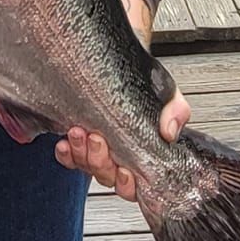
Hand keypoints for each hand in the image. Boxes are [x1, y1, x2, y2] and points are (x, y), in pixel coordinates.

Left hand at [56, 0, 190, 200]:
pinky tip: (64, 142)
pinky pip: (68, 157)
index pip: (135, 185)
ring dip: (81, 154)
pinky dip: (65, 154)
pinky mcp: (76, 137)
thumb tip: (169, 132)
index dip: (129, 185)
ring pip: (86, 167)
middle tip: (97, 138)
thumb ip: (176, 111)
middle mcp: (117, 155)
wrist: (117, 54)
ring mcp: (95, 147)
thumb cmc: (142, 78)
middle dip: (99, 162)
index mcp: (141, 153)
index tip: (125, 170)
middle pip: (107, 177)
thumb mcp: (166, 92)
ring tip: (79, 132)